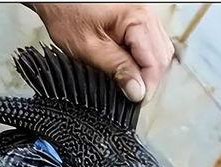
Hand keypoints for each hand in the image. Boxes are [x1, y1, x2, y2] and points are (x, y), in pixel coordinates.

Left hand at [31, 3, 174, 102]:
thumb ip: (116, 68)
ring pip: (159, 53)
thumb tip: (137, 91)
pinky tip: (131, 73)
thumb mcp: (88, 48)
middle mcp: (146, 16)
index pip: (155, 62)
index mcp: (137, 20)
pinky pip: (149, 46)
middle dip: (150, 81)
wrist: (58, 0)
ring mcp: (144, 18)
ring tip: (131, 88)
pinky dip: (143, 63)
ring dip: (148, 73)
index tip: (135, 102)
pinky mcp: (136, 24)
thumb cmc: (67, 16)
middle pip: (162, 58)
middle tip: (133, 99)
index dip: (148, 86)